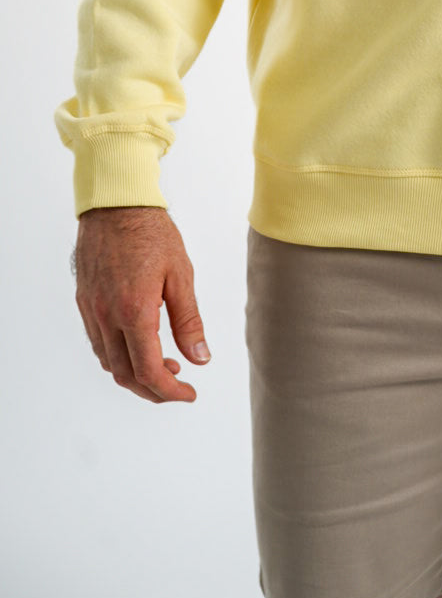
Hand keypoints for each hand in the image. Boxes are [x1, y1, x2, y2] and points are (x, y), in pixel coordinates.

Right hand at [71, 206, 211, 403]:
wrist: (116, 204)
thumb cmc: (152, 233)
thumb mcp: (181, 275)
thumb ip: (189, 321)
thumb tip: (200, 358)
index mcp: (134, 311)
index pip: (149, 370)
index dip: (170, 390)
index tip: (188, 393)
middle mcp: (107, 316)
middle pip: (125, 375)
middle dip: (153, 390)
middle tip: (178, 387)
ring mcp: (91, 311)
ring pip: (108, 362)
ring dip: (134, 375)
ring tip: (164, 366)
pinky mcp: (84, 302)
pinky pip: (98, 343)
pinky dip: (118, 356)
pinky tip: (138, 346)